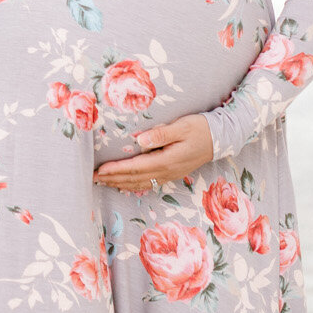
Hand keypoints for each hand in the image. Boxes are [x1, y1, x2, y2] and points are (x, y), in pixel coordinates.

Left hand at [91, 114, 212, 192]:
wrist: (219, 139)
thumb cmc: (200, 129)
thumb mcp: (181, 127)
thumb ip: (161, 134)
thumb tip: (140, 140)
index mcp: (166, 160)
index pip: (136, 167)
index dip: (116, 170)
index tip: (100, 170)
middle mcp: (166, 171)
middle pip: (134, 178)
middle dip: (112, 178)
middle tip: (92, 178)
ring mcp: (169, 175)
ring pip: (140, 183)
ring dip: (120, 183)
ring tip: (102, 182)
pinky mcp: (171, 174)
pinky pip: (148, 183)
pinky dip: (133, 185)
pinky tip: (124, 185)